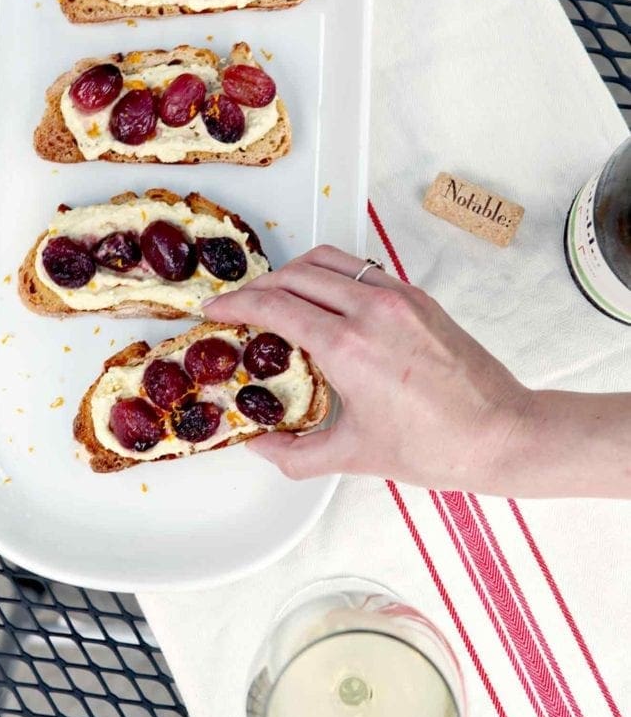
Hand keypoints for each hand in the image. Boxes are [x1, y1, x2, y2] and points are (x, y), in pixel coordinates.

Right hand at [203, 246, 532, 493]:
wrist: (501, 434)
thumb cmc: (436, 446)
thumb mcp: (354, 455)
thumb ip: (295, 454)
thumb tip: (259, 446)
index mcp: (350, 346)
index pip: (275, 305)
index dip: (237, 304)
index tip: (215, 310)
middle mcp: (373, 310)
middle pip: (295, 275)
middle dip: (259, 287)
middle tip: (240, 308)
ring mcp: (399, 297)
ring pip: (328, 261)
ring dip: (294, 273)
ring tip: (277, 297)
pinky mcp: (418, 297)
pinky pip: (361, 269)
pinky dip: (331, 276)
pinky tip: (325, 302)